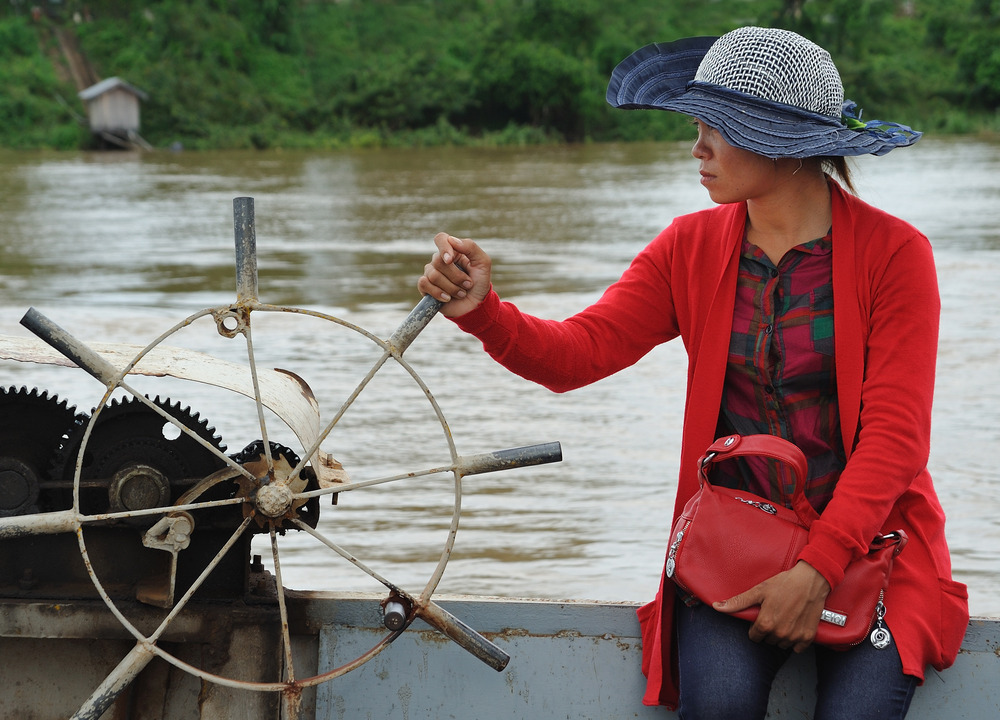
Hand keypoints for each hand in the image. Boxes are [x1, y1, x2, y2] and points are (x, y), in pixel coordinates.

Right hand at [417, 232, 491, 317]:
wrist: (476, 306)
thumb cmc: (480, 283)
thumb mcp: (483, 263)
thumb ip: (471, 247)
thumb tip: (452, 240)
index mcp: (453, 251)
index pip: (441, 239)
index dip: (444, 248)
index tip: (450, 260)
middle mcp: (439, 261)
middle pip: (438, 261)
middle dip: (456, 276)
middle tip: (468, 284)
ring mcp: (431, 274)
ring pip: (433, 275)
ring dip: (452, 287)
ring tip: (461, 293)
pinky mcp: (426, 288)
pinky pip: (424, 284)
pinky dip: (438, 293)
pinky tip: (448, 298)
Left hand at [714, 560, 830, 652]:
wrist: (811, 580)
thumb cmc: (784, 583)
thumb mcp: (758, 591)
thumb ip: (738, 602)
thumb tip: (717, 606)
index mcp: (766, 623)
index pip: (754, 636)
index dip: (755, 627)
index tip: (761, 617)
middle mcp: (780, 633)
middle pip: (768, 640)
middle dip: (768, 630)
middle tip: (774, 614)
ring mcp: (795, 636)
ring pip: (782, 644)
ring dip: (781, 635)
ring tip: (784, 618)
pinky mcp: (808, 637)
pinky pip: (797, 648)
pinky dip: (795, 640)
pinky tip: (795, 625)